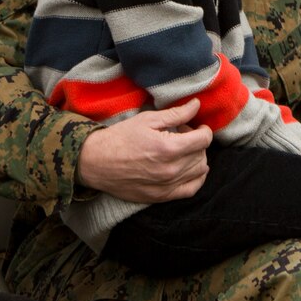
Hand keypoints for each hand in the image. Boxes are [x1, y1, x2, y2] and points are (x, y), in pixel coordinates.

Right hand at [77, 100, 213, 203]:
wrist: (95, 162)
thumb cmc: (120, 137)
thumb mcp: (148, 119)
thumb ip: (176, 113)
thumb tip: (197, 104)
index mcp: (169, 148)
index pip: (204, 139)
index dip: (203, 129)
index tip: (196, 126)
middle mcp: (171, 169)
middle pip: (202, 154)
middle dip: (197, 142)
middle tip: (182, 136)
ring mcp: (167, 185)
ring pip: (200, 170)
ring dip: (196, 158)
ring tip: (182, 150)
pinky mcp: (161, 196)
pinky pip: (191, 189)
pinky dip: (196, 178)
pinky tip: (189, 168)